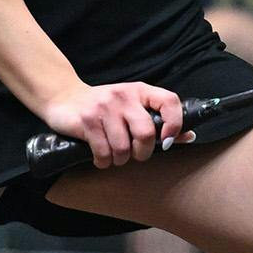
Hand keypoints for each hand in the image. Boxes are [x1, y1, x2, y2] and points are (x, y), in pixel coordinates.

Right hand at [39, 81, 193, 168]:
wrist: (64, 97)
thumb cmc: (105, 106)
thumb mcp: (132, 106)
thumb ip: (159, 120)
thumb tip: (189, 136)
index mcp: (140, 91)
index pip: (169, 101)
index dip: (175, 124)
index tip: (167, 141)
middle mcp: (123, 96)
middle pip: (146, 133)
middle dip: (142, 152)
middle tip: (135, 154)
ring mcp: (104, 108)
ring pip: (123, 148)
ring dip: (120, 159)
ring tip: (114, 154)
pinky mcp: (87, 121)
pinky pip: (103, 153)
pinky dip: (104, 161)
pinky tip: (101, 156)